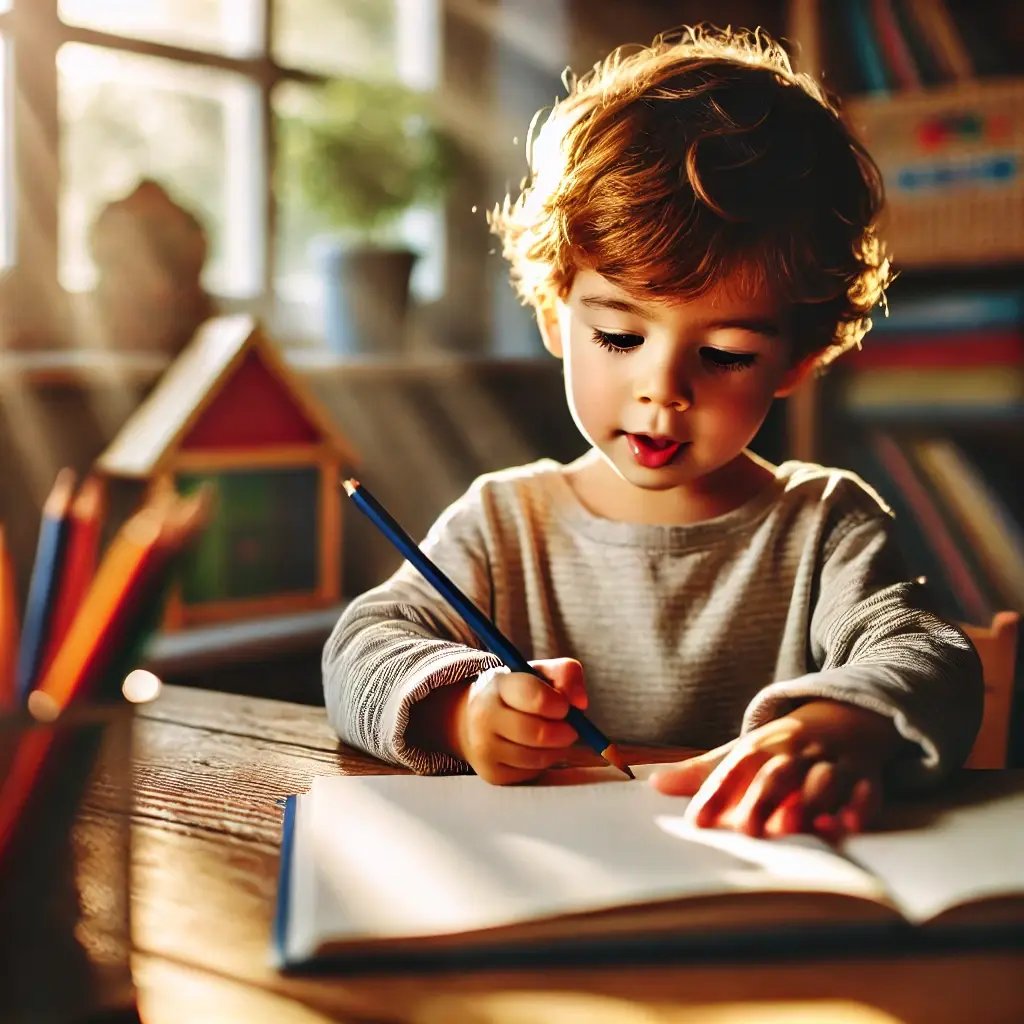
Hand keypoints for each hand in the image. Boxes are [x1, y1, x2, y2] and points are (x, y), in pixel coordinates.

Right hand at [452, 658, 588, 784]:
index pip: (535, 696)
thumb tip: (580, 702)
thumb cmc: (518, 694)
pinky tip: (538, 750)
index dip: (560, 704)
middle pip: (538, 733)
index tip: (565, 707)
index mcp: (499, 684)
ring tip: (556, 739)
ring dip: (556, 750)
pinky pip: (531, 773)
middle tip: (571, 729)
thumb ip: (566, 675)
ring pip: (537, 757)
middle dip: (564, 733)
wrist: (475, 719)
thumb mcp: (540, 673)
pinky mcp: (491, 772)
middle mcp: (484, 715)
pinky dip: (543, 763)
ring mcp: (484, 747)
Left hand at [649, 701, 896, 839]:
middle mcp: (797, 752)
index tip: (696, 822)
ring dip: (810, 802)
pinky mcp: (865, 776)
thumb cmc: (786, 745)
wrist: (847, 713)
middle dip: (763, 799)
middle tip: (747, 830)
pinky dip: (859, 808)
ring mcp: (833, 762)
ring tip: (793, 827)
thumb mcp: (744, 751)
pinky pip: (866, 791)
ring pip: (824, 780)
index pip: (734, 769)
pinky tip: (849, 826)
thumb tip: (655, 783)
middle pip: (778, 774)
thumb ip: (703, 772)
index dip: (715, 793)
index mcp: (763, 746)